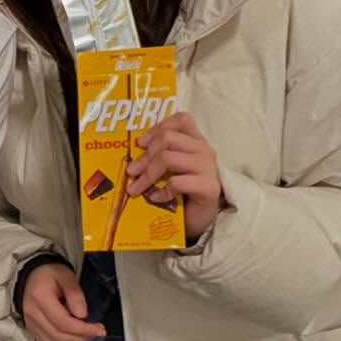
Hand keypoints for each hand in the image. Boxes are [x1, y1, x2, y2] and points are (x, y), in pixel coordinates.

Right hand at [21, 263, 105, 340]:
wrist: (32, 276)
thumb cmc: (51, 274)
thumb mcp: (66, 275)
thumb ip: (74, 293)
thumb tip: (83, 315)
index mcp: (40, 298)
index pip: (63, 322)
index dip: (84, 329)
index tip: (100, 329)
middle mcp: (32, 314)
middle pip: (59, 336)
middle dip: (82, 338)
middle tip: (96, 332)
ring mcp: (30, 324)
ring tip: (87, 335)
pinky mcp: (32, 330)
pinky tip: (75, 338)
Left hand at [127, 112, 223, 241]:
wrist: (199, 220)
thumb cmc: (182, 193)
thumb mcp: (170, 170)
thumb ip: (160, 156)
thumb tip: (132, 155)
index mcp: (196, 142)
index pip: (181, 120)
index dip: (158, 128)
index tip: (140, 143)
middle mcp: (204, 150)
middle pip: (168, 138)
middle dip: (144, 156)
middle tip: (131, 172)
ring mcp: (208, 168)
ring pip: (168, 158)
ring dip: (147, 174)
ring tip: (137, 188)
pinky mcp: (208, 187)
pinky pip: (176, 182)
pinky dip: (161, 191)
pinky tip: (156, 198)